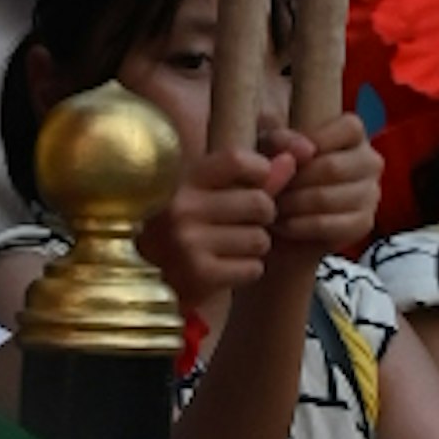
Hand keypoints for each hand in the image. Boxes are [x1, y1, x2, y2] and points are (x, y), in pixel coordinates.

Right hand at [145, 144, 288, 321]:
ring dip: (254, 247)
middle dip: (262, 217)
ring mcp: (188, 242)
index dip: (260, 171)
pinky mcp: (198, 274)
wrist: (142, 281)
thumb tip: (295, 157)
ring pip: (260, 238)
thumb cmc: (186, 227)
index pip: (238, 159)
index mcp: (181, 179)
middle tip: (243, 224)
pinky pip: (253, 267)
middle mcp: (182, 207)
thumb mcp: (209, 192)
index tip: (257, 183)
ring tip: (230, 247)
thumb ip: (254, 174)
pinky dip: (247, 270)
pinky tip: (225, 268)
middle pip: (260, 202)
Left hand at [270, 116, 380, 262]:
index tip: (283, 157)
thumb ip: (281, 138)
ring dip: (291, 205)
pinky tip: (284, 224)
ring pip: (326, 198)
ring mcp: (370, 193)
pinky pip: (328, 225)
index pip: (348, 129)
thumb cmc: (278, 168)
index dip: (312, 142)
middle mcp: (369, 161)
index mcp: (353, 132)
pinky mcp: (363, 223)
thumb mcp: (271, 145)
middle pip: (332, 167)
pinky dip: (299, 226)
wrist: (281, 213)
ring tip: (271, 206)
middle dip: (293, 180)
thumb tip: (305, 150)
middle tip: (268, 189)